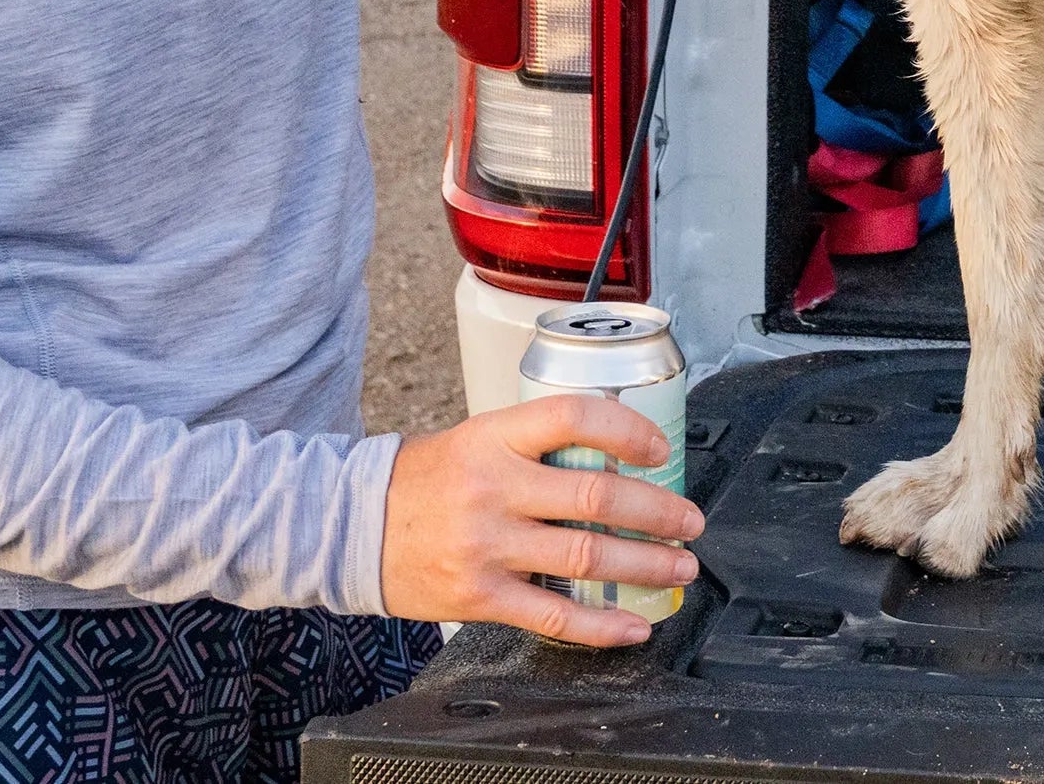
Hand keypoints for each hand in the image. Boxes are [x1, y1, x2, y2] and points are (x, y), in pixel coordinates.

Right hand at [381, 395, 704, 647]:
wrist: (354, 526)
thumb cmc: (423, 480)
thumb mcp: (475, 438)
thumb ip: (533, 446)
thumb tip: (610, 457)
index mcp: (494, 435)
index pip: (572, 417)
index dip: (626, 430)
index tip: (659, 449)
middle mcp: (494, 486)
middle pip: (596, 497)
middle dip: (658, 512)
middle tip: (689, 520)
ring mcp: (488, 544)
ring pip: (587, 556)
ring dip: (646, 564)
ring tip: (678, 567)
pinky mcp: (481, 597)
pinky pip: (555, 614)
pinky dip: (603, 625)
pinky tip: (633, 624)